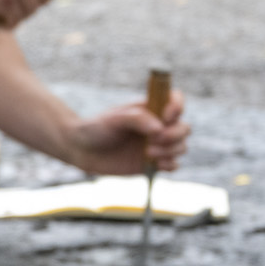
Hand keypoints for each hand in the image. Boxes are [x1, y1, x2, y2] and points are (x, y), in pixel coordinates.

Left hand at [63, 88, 188, 175]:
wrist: (81, 151)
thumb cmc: (96, 129)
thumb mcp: (113, 119)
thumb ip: (137, 119)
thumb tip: (159, 128)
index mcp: (150, 109)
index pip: (175, 100)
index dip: (177, 106)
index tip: (166, 115)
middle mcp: (157, 126)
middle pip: (184, 127)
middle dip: (175, 134)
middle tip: (155, 139)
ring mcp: (156, 145)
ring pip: (181, 146)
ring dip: (171, 150)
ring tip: (149, 152)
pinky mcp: (152, 163)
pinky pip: (173, 165)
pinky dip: (169, 164)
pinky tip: (155, 163)